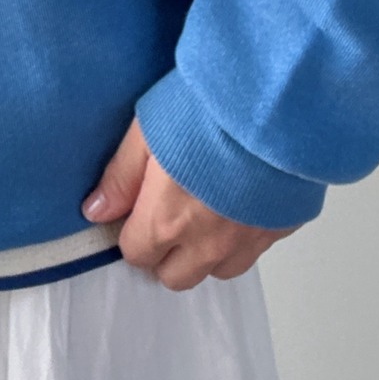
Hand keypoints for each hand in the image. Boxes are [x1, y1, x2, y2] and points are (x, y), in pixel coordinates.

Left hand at [81, 114, 300, 290]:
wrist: (275, 103)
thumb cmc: (209, 111)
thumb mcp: (147, 132)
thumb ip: (121, 177)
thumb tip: (96, 210)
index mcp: (167, 221)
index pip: (136, 255)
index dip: (133, 232)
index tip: (139, 209)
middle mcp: (208, 242)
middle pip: (176, 276)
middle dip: (167, 252)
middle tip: (169, 211)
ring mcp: (249, 239)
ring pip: (219, 270)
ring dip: (207, 250)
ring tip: (207, 206)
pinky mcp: (282, 227)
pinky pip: (255, 249)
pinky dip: (243, 234)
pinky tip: (241, 199)